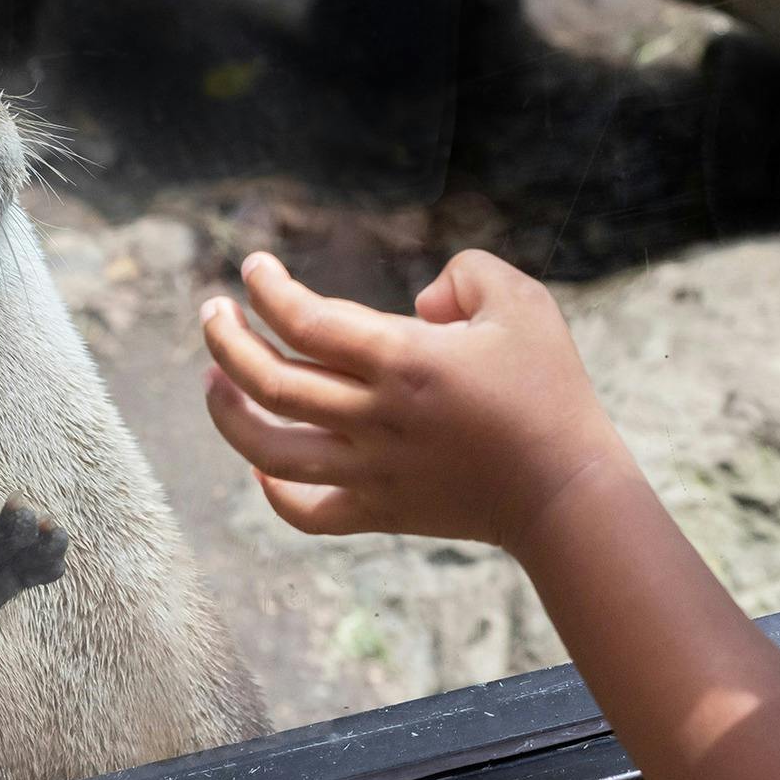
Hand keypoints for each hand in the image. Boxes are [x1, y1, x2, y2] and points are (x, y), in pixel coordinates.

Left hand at [201, 250, 632, 553]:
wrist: (566, 490)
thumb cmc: (550, 389)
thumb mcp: (523, 302)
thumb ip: (466, 272)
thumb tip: (418, 301)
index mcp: (404, 360)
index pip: (305, 319)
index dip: (267, 288)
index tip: (254, 268)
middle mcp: (375, 416)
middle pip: (269, 379)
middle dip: (226, 339)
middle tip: (212, 311)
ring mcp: (372, 470)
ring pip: (269, 448)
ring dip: (227, 412)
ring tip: (212, 382)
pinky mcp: (380, 511)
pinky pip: (305, 512)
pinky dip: (271, 490)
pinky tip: (261, 464)